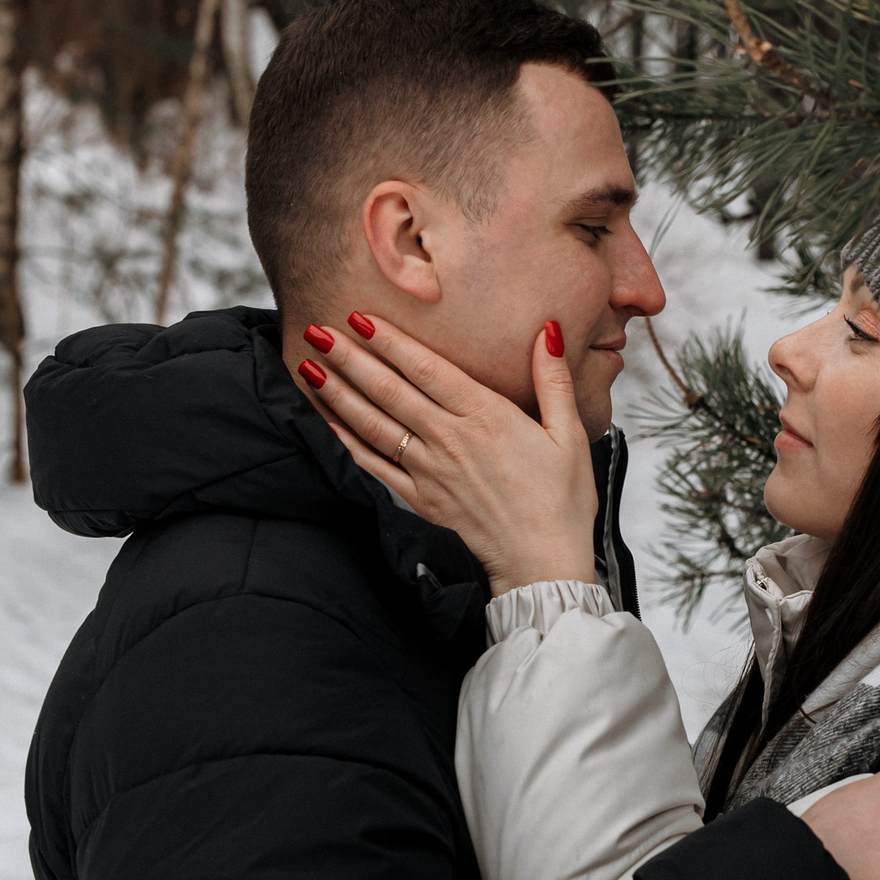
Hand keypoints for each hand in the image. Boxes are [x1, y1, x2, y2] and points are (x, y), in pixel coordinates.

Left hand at [303, 312, 598, 595]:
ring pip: (375, 425)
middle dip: (350, 358)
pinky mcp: (422, 500)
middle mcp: (450, 440)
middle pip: (390, 391)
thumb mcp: (569, 434)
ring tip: (310, 366)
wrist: (543, 562)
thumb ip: (553, 379)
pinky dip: (348, 443)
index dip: (390, 340)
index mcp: (486, 417)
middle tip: (317, 328)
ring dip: (339, 394)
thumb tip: (547, 330)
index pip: (427, 369)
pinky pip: (376, 467)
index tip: (360, 317)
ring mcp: (430, 471)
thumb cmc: (561, 500)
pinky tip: (327, 422)